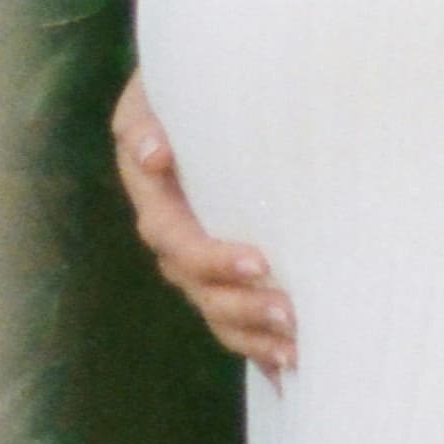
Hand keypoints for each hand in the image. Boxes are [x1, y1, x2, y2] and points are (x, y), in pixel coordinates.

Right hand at [112, 68, 295, 383]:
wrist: (211, 84)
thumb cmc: (188, 79)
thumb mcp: (157, 87)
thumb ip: (146, 117)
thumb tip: (152, 154)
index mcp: (154, 193)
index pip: (175, 240)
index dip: (213, 258)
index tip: (260, 261)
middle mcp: (171, 234)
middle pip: (198, 288)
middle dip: (243, 307)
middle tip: (291, 314)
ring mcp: (195, 257)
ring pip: (216, 311)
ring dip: (253, 334)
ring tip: (296, 347)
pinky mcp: (223, 269)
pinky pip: (232, 318)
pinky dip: (257, 344)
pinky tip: (292, 364)